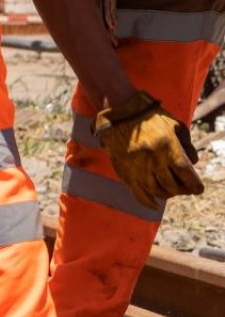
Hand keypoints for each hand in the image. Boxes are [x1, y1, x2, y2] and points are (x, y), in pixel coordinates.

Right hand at [94, 91, 203, 209]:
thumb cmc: (150, 117)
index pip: (187, 175)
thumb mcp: (175, 126)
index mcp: (168, 148)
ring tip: (169, 191)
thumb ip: (187, 145)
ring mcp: (137, 167)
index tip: (197, 189)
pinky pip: (138, 193)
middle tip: (184, 189)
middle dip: (182, 191)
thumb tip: (193, 163)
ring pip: (156, 191)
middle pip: (172, 186)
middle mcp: (153, 160)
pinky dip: (148, 202)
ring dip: (166, 195)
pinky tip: (155, 204)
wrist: (119, 113)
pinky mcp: (125, 171)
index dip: (195, 186)